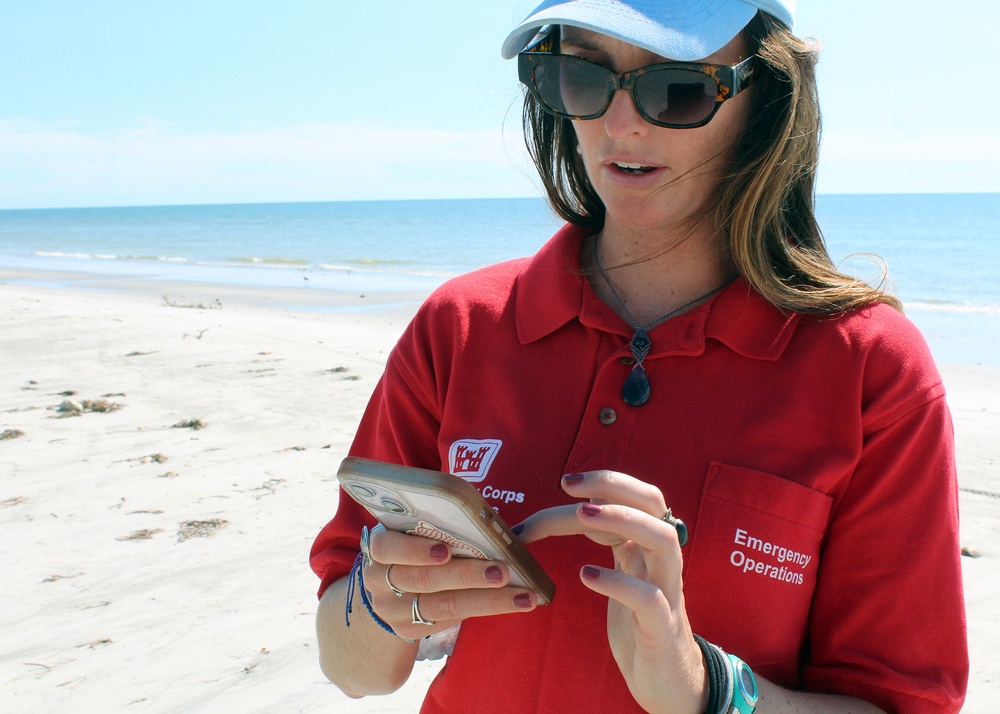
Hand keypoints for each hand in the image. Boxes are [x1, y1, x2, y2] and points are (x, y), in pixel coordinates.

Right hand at [363, 525, 537, 640]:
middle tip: (502, 571)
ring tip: (521, 595)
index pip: (386, 547)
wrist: (385, 590)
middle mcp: (380, 580)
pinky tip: (511, 603)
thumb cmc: (410, 547)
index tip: (445, 549)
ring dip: (486, 600)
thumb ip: (433, 527)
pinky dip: (482, 609)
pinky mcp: (410, 629)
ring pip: (442, 606)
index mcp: (379, 547)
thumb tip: (486, 519)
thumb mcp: (410, 533)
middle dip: (466, 575)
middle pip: (423, 579)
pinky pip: (449, 620)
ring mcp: (393, 609)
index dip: (415, 550)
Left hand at [515, 471, 706, 713]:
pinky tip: (587, 575)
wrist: (670, 681)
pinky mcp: (662, 627)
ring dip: (622, 520)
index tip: (565, 481)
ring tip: (582, 514)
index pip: (637, 497)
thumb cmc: (640, 624)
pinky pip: (649, 597)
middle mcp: (662, 560)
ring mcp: (667, 591)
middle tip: (568, 486)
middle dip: (613, 485)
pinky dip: (618, 581)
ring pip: (662, 538)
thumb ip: (611, 543)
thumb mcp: (623, 574)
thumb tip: (572, 509)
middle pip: (654, 503)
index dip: (605, 482)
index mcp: (649, 546)